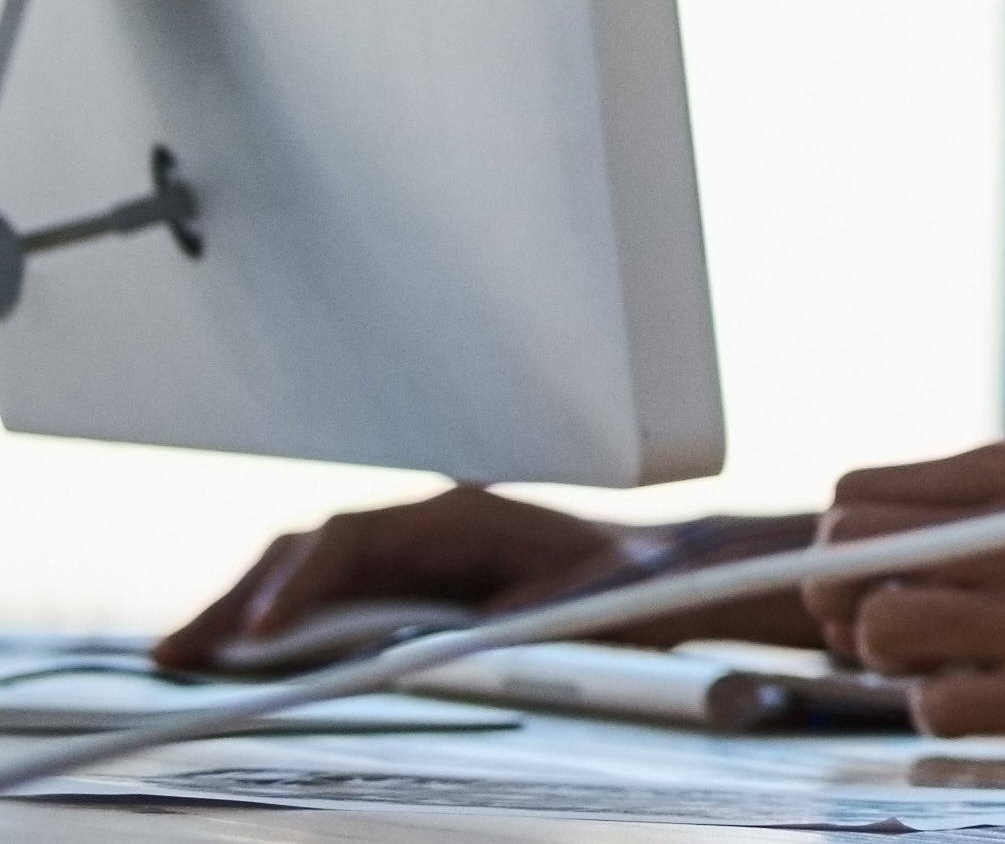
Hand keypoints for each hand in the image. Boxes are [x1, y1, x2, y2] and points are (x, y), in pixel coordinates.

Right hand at [157, 488, 808, 676]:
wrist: (658, 572)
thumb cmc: (626, 585)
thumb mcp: (585, 603)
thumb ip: (523, 619)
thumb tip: (468, 639)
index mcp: (460, 517)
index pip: (352, 541)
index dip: (298, 588)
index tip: (259, 637)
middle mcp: (424, 522)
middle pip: (309, 550)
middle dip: (240, 599)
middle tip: (176, 652)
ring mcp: (412, 547)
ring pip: (307, 568)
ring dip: (244, 609)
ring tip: (180, 655)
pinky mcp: (408, 576)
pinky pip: (327, 591)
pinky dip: (277, 617)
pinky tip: (236, 652)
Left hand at [806, 442, 1004, 747]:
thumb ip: (976, 509)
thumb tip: (844, 556)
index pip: (857, 492)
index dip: (851, 540)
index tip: (878, 570)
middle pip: (846, 555)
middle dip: (848, 596)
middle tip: (897, 617)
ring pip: (877, 630)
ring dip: (895, 654)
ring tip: (950, 653)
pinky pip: (933, 706)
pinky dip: (949, 706)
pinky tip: (999, 690)